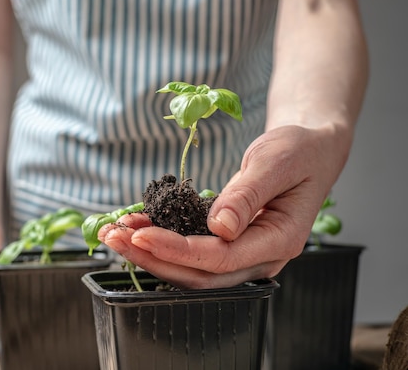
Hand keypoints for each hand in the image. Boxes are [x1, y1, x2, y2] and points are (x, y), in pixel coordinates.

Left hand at [100, 125, 341, 288]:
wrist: (310, 151)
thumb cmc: (301, 151)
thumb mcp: (278, 161)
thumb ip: (248, 194)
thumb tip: (220, 227)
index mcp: (279, 240)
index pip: (220, 258)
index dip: (177, 250)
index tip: (142, 235)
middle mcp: (260, 257)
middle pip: (200, 274)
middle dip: (153, 258)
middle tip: (115, 237)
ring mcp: (244, 255)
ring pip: (191, 269)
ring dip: (151, 255)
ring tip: (116, 233)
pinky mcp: (229, 245)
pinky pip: (192, 253)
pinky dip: (161, 243)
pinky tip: (138, 226)